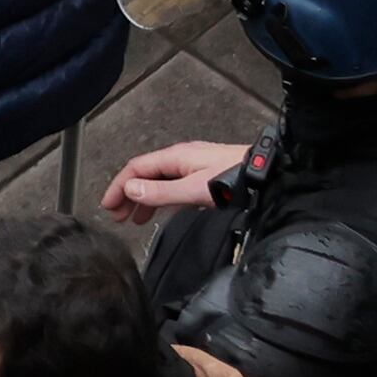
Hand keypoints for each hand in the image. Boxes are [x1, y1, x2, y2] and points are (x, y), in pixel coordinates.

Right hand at [103, 138, 253, 221]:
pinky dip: (161, 199)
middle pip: (144, 175)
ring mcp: (193, 166)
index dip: (118, 187)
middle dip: (127, 195)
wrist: (268, 175)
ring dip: (143, 199)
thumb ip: (160, 192)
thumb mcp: (193, 189)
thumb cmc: (234, 179)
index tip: (108, 207)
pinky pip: (173, 186)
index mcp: (175, 157)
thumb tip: (130, 191)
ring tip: (135, 219)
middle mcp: (181, 158)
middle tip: (116, 216)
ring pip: (159, 182)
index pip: (135, 169)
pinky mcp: (204, 175)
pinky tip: (161, 211)